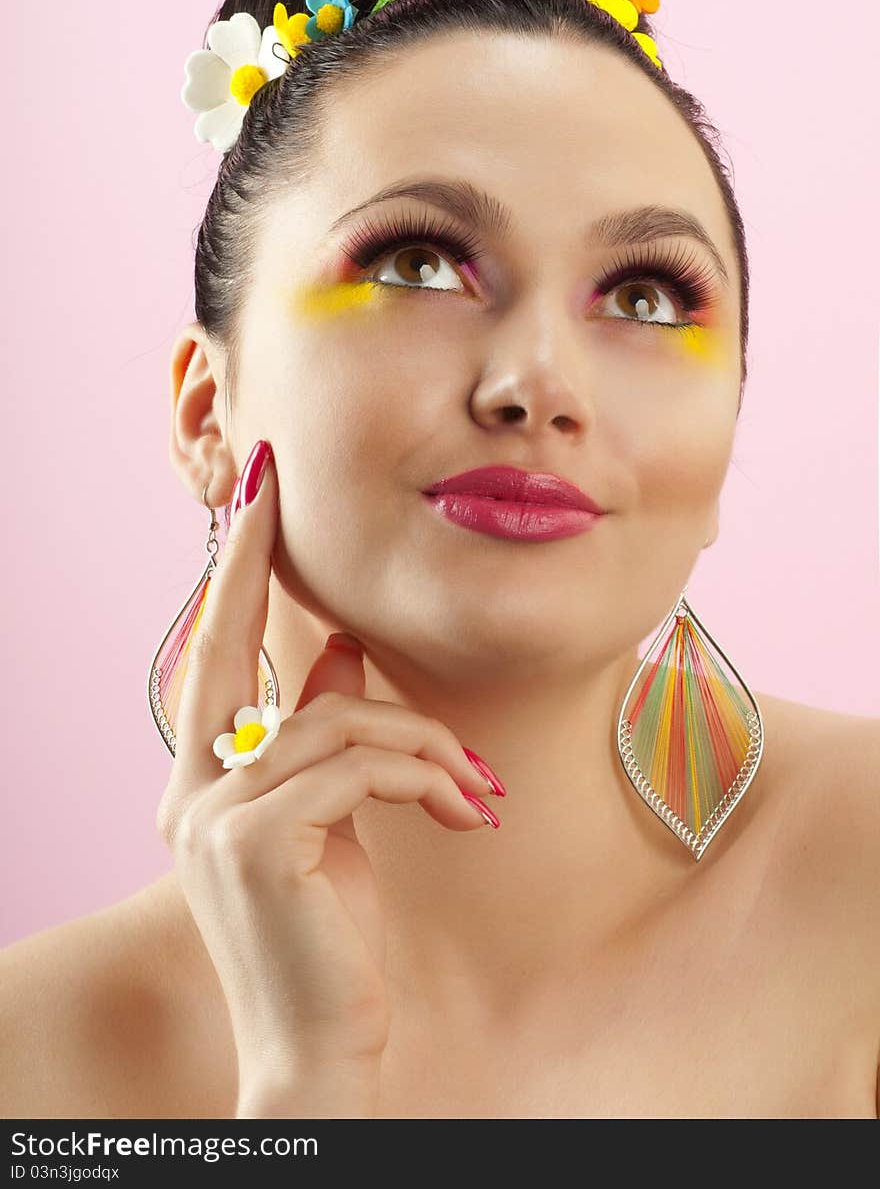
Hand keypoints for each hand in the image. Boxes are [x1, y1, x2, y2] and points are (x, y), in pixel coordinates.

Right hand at [156, 440, 503, 1089]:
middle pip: (229, 648)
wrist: (320, 1044)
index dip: (230, 574)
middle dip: (251, 557)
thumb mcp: (331, 817)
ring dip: (420, 741)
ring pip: (334, 717)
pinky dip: (424, 777)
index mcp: (198, 782)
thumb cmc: (329, 931)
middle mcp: (186, 791)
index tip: (251, 498)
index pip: (212, 655)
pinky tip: (464, 811)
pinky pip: (358, 764)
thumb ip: (323, 731)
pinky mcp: (255, 840)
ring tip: (473, 787)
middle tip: (274, 487)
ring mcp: (209, 814)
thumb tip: (344, 647)